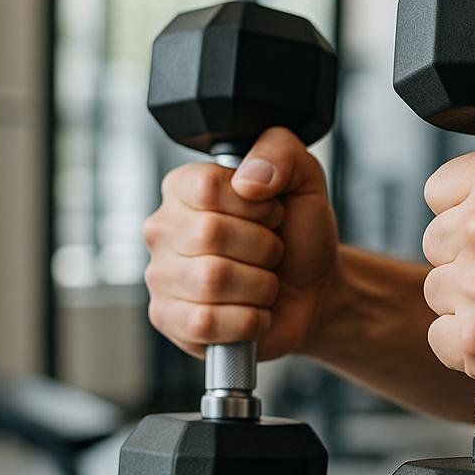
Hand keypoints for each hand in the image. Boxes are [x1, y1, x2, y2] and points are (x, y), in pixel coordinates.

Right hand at [143, 127, 337, 360]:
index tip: (272, 214)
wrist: (313, 291)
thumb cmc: (298, 235)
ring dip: (260, 285)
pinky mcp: (169, 320)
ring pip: (212, 280)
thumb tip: (247, 181)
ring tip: (264, 281)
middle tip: (271, 252)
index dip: (257, 206)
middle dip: (263, 247)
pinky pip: (208, 322)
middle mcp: (163, 229)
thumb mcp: (304, 181)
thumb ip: (280, 153)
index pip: (208, 187)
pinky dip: (249, 320)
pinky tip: (254, 311)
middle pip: (210, 233)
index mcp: (184, 189)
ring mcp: (161, 277)